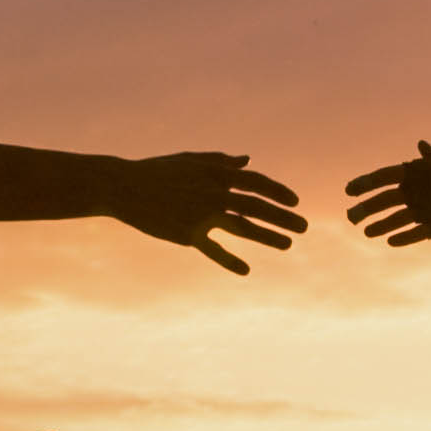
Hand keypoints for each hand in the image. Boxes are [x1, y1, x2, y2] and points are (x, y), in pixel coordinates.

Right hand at [111, 153, 304, 274]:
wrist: (124, 187)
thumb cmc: (158, 171)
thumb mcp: (190, 160)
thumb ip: (220, 161)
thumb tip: (247, 161)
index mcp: (215, 173)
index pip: (256, 182)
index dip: (278, 191)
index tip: (295, 201)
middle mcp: (213, 193)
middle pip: (257, 207)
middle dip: (284, 217)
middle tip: (305, 227)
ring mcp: (202, 215)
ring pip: (243, 228)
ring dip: (268, 237)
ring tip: (288, 246)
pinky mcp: (187, 234)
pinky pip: (214, 250)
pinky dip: (230, 260)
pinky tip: (246, 270)